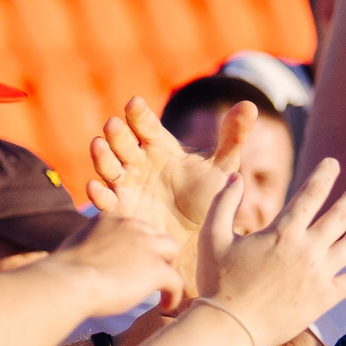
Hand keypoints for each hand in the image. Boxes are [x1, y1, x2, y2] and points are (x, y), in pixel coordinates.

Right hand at [42, 213, 180, 316]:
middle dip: (154, 252)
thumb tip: (87, 257)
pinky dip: (174, 294)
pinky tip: (166, 305)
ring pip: (171, 251)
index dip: (135, 244)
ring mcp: (146, 247)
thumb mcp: (75, 246)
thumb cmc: (63, 271)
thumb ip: (89, 245)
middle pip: (154, 236)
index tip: (131, 260)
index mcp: (112, 220)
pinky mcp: (156, 269)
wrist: (69, 282)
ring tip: (163, 286)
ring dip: (168, 266)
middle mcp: (132, 227)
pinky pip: (176, 280)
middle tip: (148, 272)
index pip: (133, 228)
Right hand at [87, 97, 247, 295]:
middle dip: (117, 134)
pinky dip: (98, 195)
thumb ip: (233, 138)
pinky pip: (106, 201)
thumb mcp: (224, 168)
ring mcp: (127, 186)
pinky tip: (95, 188)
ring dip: (102, 157)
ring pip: (109, 167)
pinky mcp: (121, 211)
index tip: (134, 104)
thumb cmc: (209, 198)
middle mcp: (139, 162)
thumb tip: (249, 105)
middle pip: (123, 143)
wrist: (200, 241)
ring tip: (98, 146)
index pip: (147, 126)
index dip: (140, 116)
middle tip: (113, 125)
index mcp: (161, 147)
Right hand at [195, 158, 345, 345]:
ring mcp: (319, 275)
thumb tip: (236, 177)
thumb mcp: (212, 237)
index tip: (333, 164)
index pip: (312, 193)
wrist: (230, 328)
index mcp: (282, 231)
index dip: (326, 174)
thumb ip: (224, 203)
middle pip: (341, 215)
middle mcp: (307, 249)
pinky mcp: (325, 299)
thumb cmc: (217, 282)